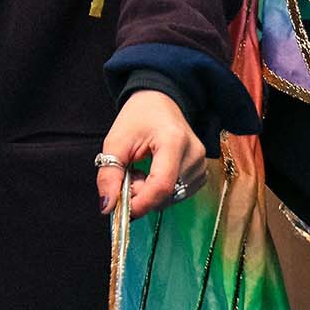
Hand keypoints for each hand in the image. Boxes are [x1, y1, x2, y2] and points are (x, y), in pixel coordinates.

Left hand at [96, 89, 205, 217]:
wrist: (159, 101)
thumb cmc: (137, 117)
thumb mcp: (115, 142)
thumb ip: (109, 174)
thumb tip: (107, 207)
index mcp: (174, 141)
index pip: (161, 185)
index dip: (140, 203)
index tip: (120, 208)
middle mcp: (194, 153)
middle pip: (167, 194)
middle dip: (141, 196)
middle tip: (127, 177)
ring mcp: (201, 163)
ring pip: (172, 198)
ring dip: (150, 194)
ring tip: (140, 172)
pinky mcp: (201, 172)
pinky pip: (178, 194)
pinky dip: (161, 192)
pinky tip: (153, 175)